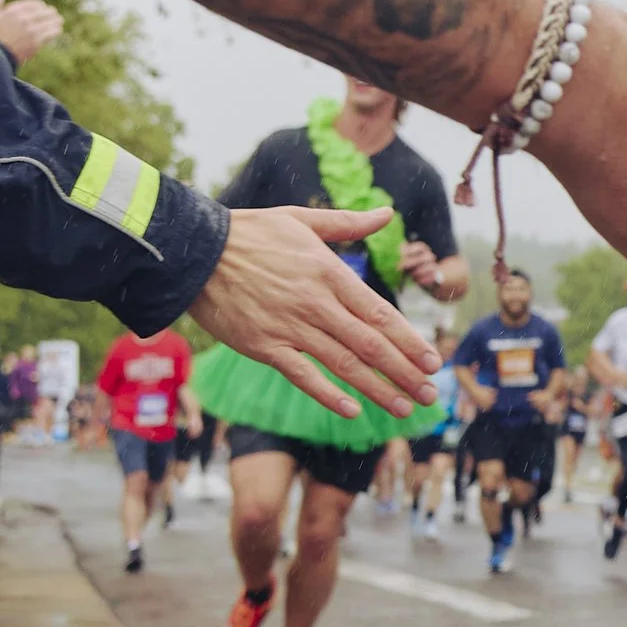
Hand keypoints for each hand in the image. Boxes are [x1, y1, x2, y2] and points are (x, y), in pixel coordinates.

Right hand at [0, 0, 64, 64]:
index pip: (34, 3)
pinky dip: (56, 30)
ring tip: (59, 20)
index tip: (43, 7)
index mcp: (14, 11)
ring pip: (50, 22)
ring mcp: (31, 31)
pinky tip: (58, 30)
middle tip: (54, 13)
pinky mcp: (36, 42)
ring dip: (56, 20)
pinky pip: (51, 33)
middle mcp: (24, 19)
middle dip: (50, 12)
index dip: (41, 5)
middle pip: (45, 12)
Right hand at [192, 208, 442, 422]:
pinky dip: (329, 395)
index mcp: (329, 273)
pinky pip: (303, 376)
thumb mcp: (300, 219)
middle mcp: (316, 303)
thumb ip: (347, 224)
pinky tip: (353, 411)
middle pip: (370, 345)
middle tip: (430, 394)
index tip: (432, 361)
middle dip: (405, 372)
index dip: (409, 341)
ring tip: (404, 408)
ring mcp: (290, 327)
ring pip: (344, 364)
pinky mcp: (264, 346)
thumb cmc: (248, 233)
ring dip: (378, 389)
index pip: (380, 314)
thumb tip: (387, 214)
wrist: (194, 251)